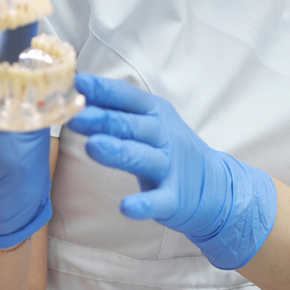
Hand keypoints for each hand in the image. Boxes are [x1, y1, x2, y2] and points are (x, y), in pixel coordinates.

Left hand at [66, 74, 276, 269]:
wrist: (213, 185)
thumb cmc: (167, 148)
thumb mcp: (148, 123)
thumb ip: (115, 111)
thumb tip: (76, 94)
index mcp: (155, 113)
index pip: (128, 97)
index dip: (103, 90)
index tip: (78, 82)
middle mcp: (163, 136)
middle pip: (131, 126)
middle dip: (104, 120)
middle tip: (77, 117)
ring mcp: (169, 167)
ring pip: (142, 157)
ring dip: (118, 152)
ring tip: (93, 147)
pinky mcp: (173, 198)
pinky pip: (157, 201)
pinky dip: (143, 205)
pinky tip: (126, 207)